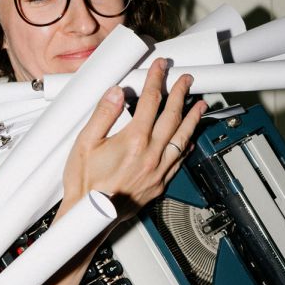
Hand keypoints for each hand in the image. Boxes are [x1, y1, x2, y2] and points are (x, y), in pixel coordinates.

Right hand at [60, 58, 207, 221]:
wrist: (91, 216)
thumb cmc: (85, 183)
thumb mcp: (84, 143)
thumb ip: (103, 114)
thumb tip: (116, 93)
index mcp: (133, 140)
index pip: (150, 101)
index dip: (156, 79)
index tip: (159, 68)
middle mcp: (150, 154)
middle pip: (172, 116)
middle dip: (180, 93)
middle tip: (186, 79)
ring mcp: (158, 170)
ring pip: (182, 138)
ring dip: (192, 118)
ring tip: (200, 105)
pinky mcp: (159, 184)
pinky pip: (179, 161)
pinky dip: (187, 146)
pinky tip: (189, 140)